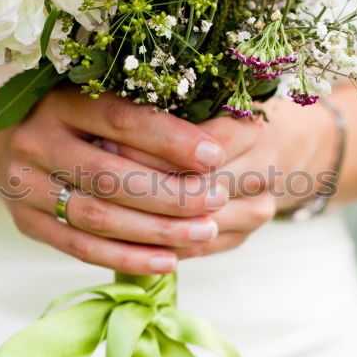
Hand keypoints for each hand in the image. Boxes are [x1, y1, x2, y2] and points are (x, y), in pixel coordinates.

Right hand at [0, 87, 229, 274]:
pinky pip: (81, 248)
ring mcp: (25, 184)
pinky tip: (168, 260)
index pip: (120, 119)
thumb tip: (211, 147)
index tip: (213, 156)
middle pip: (110, 175)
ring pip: (98, 216)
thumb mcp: (94, 103)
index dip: (170, 139)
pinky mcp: (26, 223)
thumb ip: (139, 118)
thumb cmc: (70, 122)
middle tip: (216, 199)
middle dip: (171, 193)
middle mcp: (35, 140)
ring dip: (157, 230)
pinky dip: (128, 257)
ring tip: (203, 232)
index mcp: (60, 101)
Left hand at [109, 94, 337, 259]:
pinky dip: (153, 246)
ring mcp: (255, 211)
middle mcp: (260, 174)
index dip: (150, 150)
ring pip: (192, 227)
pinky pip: (190, 250)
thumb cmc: (215, 120)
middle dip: (143, 187)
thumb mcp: (195, 106)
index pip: (195, 148)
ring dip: (144, 222)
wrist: (259, 151)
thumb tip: (109, 133)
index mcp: (250, 132)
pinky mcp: (238, 238)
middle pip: (196, 190)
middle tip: (96, 180)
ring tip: (102, 208)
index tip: (106, 143)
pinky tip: (118, 235)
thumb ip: (164, 117)